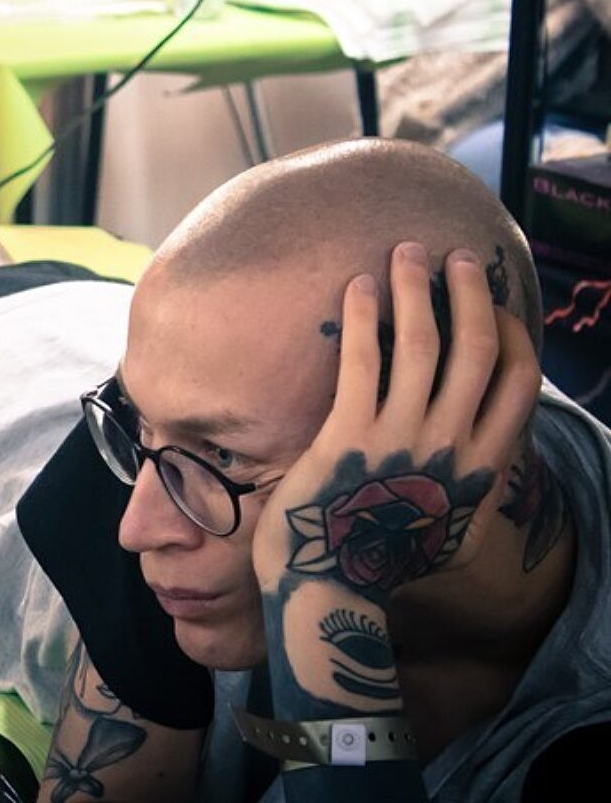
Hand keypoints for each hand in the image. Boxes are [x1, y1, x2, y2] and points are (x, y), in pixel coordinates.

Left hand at [253, 243, 540, 598]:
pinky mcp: (347, 436)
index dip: (510, 335)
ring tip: (406, 252)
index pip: (517, 384)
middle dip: (469, 296)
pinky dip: (365, 317)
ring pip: (423, 344)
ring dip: (417, 290)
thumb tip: (483, 469)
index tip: (493, 304)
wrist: (328, 592)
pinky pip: (362, 361)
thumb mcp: (450, 530)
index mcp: (480, 468)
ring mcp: (400, 439)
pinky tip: (358, 287)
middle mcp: (449, 447)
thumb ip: (470, 492)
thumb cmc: (380, 561)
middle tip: (456, 257)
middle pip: (476, 350)